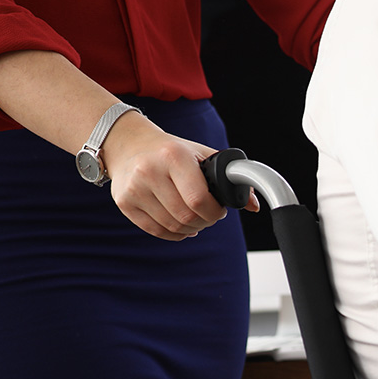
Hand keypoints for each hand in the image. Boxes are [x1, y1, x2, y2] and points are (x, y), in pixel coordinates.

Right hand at [101, 111, 259, 240]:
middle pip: (187, 217)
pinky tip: (180, 224)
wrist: (129, 144)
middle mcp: (149, 171)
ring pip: (173, 227)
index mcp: (173, 156)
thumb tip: (254, 205)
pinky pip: (156, 231)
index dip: (215, 212)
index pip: (199, 199)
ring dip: (192, 228)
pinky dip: (174, 234)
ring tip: (196, 218)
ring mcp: (134, 188)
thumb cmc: (172, 151)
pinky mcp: (124, 202)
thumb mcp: (202, 155)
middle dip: (206, 221)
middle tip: (209, 215)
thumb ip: (230, 177)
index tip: (219, 209)